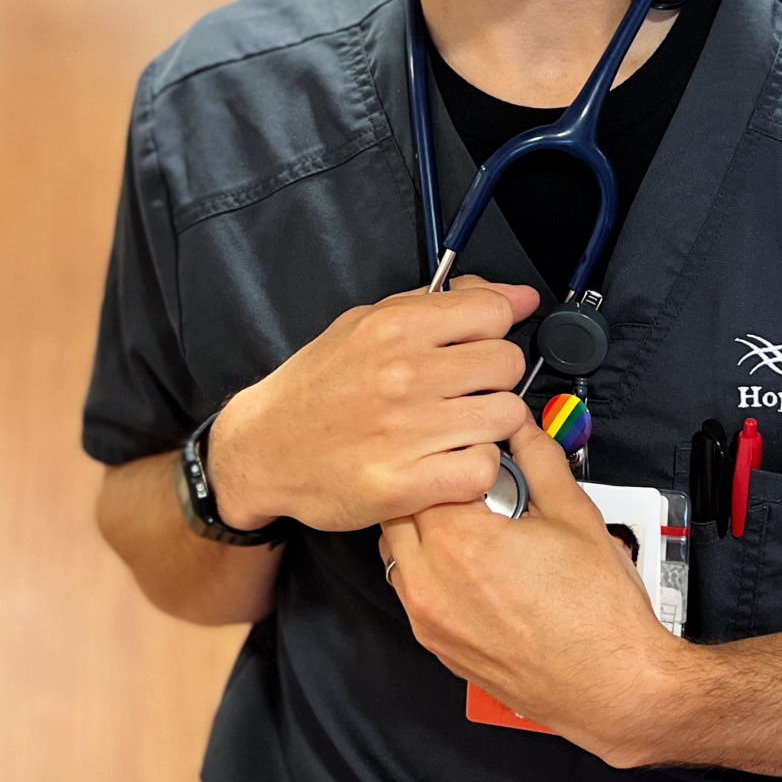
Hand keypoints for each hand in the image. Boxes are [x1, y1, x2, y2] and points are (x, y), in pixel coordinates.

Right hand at [209, 277, 537, 534]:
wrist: (262, 448)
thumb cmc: (320, 384)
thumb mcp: (369, 322)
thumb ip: (445, 304)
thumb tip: (519, 297)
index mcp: (394, 327)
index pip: (494, 312)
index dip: (493, 329)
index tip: (475, 345)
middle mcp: (402, 374)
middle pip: (507, 363)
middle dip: (494, 376)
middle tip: (466, 390)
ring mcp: (404, 431)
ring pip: (505, 416)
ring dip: (490, 424)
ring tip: (459, 426)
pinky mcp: (403, 485)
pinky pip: (483, 469)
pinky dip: (476, 468)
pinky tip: (450, 461)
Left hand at [380, 422, 682, 765]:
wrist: (611, 686)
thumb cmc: (598, 614)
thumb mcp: (575, 513)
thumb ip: (539, 459)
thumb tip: (521, 429)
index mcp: (460, 544)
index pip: (424, 473)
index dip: (450, 455)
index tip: (476, 454)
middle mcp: (432, 586)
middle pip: (397, 511)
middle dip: (428, 488)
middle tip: (472, 484)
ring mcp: (429, 623)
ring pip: (395, 553)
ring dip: (421, 529)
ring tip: (473, 523)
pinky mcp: (437, 647)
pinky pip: (411, 592)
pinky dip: (428, 568)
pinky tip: (473, 565)